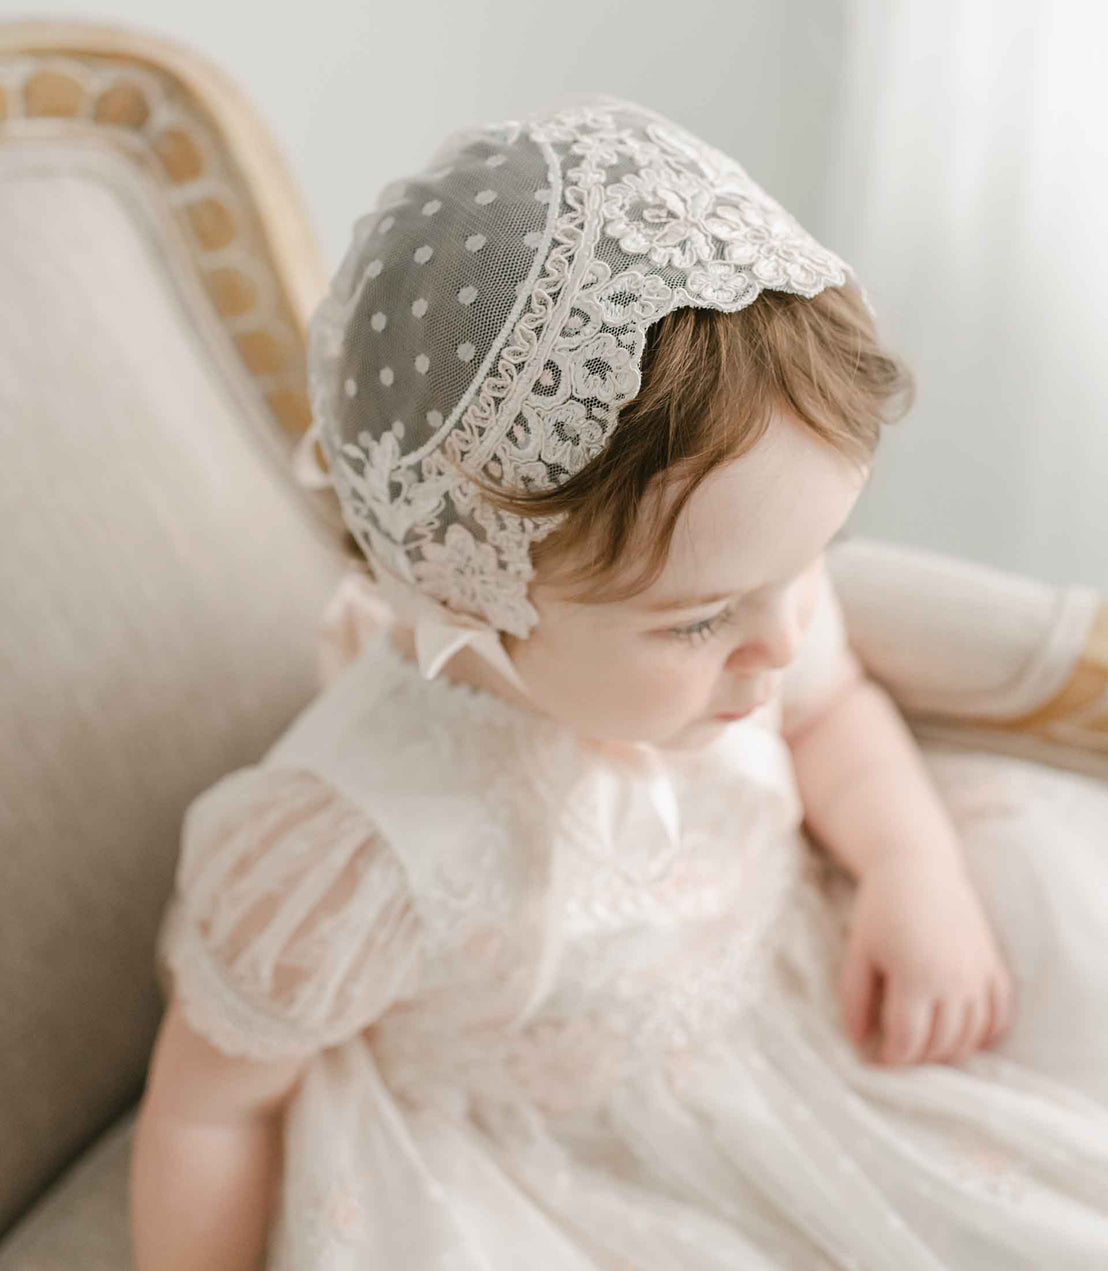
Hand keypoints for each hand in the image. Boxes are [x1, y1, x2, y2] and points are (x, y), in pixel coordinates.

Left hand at [838, 851, 1014, 1065]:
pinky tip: (963, 1036)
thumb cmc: (880, 908)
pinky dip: (984, 1034)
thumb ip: (854, 999)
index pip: (908, 1041)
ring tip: (924, 1046)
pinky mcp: (994, 965)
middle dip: (917, 1058)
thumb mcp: (858, 952)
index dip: (890, 1059)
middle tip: (898, 1054)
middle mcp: (954, 981)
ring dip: (948, 1051)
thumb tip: (857, 1042)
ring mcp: (979, 975)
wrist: (919, 867)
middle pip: (941, 1045)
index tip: (876, 1058)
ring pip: (972, 1037)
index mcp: (916, 977)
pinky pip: (999, 1015)